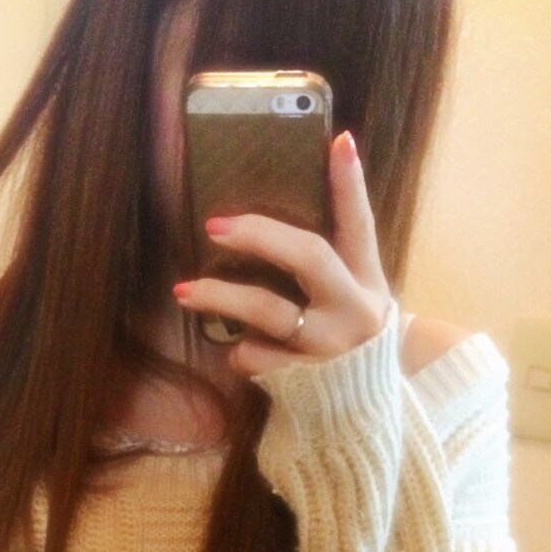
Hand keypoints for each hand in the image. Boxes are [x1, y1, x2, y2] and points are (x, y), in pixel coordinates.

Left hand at [172, 130, 392, 379]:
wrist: (360, 409)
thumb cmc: (345, 336)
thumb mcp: (355, 296)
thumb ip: (331, 262)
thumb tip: (276, 214)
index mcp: (367, 280)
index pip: (360, 224)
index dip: (350, 184)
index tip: (339, 142)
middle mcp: (353, 309)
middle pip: (309, 256)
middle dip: (260, 235)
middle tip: (215, 226)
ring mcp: (327, 346)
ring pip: (269, 310)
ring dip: (222, 296)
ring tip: (183, 291)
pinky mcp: (300, 377)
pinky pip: (254, 355)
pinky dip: (240, 351)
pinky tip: (238, 350)